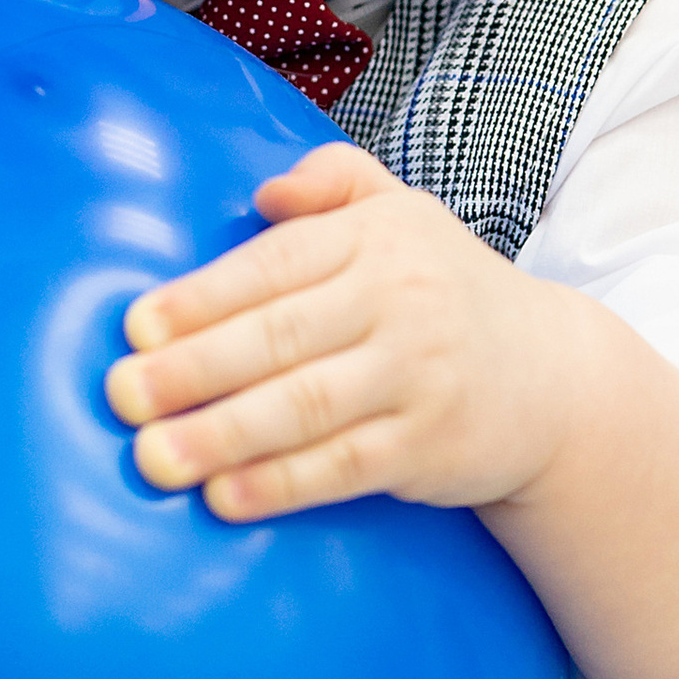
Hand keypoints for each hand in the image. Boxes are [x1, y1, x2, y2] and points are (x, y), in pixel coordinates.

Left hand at [106, 139, 678, 678]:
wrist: (556, 378)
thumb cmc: (447, 290)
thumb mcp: (404, 213)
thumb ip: (332, 182)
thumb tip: (262, 193)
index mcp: (379, 239)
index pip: (277, 266)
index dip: (202, 297)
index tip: (136, 328)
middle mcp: (401, 302)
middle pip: (281, 336)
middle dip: (194, 368)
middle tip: (121, 395)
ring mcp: (418, 377)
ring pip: (306, 406)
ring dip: (223, 435)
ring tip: (154, 457)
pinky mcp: (430, 447)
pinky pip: (344, 466)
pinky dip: (282, 484)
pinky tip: (224, 496)